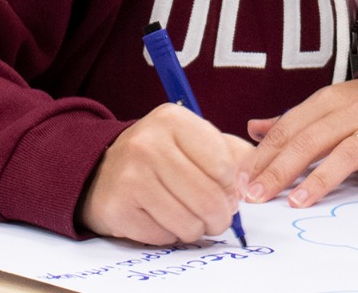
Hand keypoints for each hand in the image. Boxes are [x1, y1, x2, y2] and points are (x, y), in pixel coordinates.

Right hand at [80, 103, 254, 244]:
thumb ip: (232, 153)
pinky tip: (160, 217)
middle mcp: (148, 143)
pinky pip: (164, 237)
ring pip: (189, 224)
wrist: (101, 171)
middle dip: (219, 217)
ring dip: (195, 228)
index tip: (224, 190)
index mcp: (173, 119)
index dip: (231, 187)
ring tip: (186, 215)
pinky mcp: (118, 208)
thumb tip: (255, 180)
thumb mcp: (193, 140)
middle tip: (214, 216)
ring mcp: (130, 176)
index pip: (225, 167)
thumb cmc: (158, 157)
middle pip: (209, 199)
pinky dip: (169, 234)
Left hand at [244, 76, 357, 210]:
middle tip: (258, 196)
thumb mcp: (328, 105)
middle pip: (310, 141)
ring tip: (298, 202)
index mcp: (328, 101)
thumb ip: (291, 120)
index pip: (289, 129)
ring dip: (321, 178)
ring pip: (347, 153)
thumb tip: (253, 130)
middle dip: (280, 170)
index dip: (264, 155)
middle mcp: (352, 112)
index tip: (243, 180)